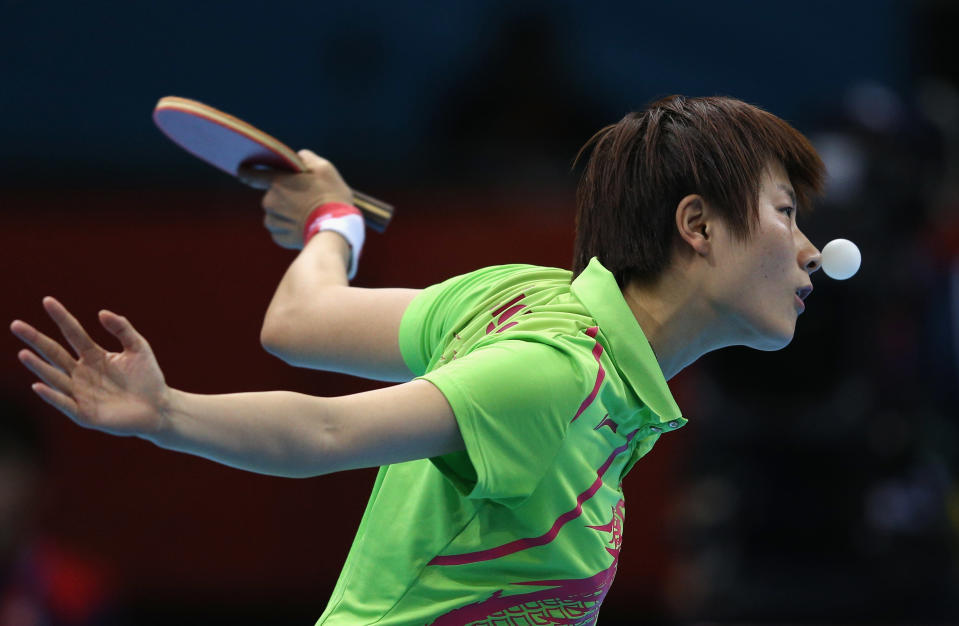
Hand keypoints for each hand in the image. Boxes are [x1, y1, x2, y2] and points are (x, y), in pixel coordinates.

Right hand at [10, 297, 170, 437]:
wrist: (159, 408)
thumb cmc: (149, 378)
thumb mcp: (138, 348)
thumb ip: (122, 329)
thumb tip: (101, 312)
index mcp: (94, 355)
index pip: (73, 333)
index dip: (61, 317)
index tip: (48, 300)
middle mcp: (82, 373)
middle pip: (55, 353)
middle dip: (36, 339)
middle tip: (16, 324)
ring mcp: (81, 393)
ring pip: (55, 377)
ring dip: (39, 367)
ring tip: (23, 353)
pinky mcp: (84, 413)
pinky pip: (65, 403)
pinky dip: (52, 396)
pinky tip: (39, 385)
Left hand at [239, 149, 353, 249]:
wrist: (336, 230)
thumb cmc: (331, 196)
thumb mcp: (324, 169)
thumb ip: (306, 158)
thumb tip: (297, 157)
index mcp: (277, 181)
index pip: (251, 174)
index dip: (247, 172)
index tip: (243, 171)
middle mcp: (270, 201)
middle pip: (271, 196)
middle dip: (284, 197)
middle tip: (305, 200)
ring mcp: (273, 221)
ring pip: (275, 214)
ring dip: (286, 214)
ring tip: (307, 216)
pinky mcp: (280, 238)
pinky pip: (280, 230)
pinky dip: (290, 228)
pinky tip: (304, 227)